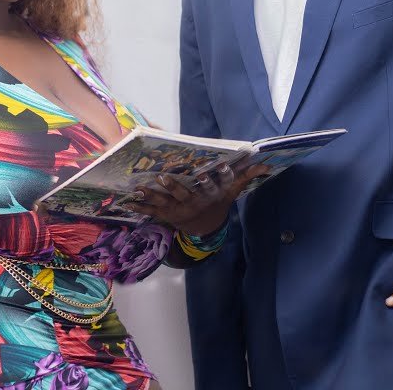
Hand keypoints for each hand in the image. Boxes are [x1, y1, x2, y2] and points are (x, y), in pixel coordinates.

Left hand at [123, 163, 266, 236]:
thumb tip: (266, 164)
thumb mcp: (232, 191)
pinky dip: (138, 207)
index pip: (212, 187)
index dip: (210, 180)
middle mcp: (193, 204)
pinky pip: (150, 211)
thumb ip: (246, 176)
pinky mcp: (165, 215)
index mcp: (209, 197)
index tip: (208, 171)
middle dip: (173, 187)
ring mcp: (177, 211)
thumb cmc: (218, 203)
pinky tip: (125, 204)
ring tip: (138, 188)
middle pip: (183, 195)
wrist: (205, 229)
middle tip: (163, 177)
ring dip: (150, 196)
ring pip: (163, 203)